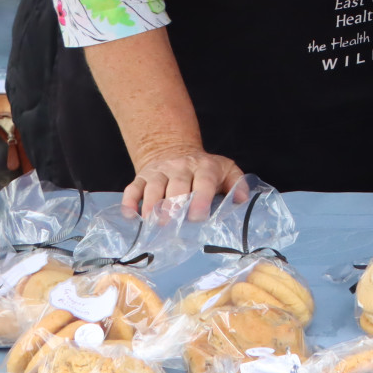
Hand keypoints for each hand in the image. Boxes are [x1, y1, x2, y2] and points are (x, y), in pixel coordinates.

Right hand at [124, 147, 242, 220]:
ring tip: (152, 222)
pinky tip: (131, 216)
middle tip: (171, 223)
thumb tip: (242, 200)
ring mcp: (159, 172)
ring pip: (153, 187)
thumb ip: (237, 183)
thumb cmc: (204, 169)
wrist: (174, 149)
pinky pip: (133, 188)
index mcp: (204, 167)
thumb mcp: (226, 170)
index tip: (197, 216)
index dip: (200, 198)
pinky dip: (129, 202)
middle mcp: (180, 168)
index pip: (203, 181)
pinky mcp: (141, 177)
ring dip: (152, 205)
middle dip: (174, 204)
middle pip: (176, 185)